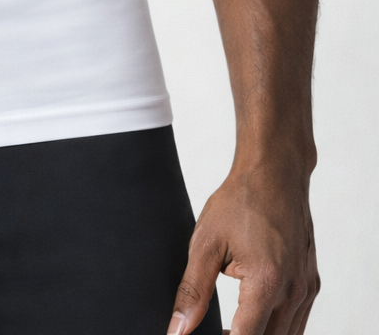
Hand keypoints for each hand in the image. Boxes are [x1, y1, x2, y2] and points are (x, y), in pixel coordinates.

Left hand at [167, 163, 317, 334]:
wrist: (276, 171)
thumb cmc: (241, 199)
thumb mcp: (206, 242)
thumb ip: (192, 291)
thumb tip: (178, 329)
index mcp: (266, 282)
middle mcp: (293, 292)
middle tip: (214, 330)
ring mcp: (306, 289)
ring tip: (229, 327)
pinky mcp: (311, 284)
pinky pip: (297, 323)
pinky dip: (276, 327)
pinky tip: (251, 316)